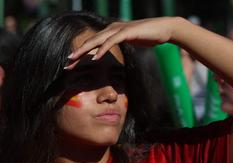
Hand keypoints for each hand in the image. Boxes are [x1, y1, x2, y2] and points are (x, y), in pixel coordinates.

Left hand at [67, 17, 186, 68]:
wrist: (166, 29)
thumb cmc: (149, 36)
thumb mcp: (131, 42)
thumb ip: (121, 45)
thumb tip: (114, 52)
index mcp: (111, 31)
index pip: (92, 43)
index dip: (80, 53)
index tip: (70, 64)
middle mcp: (112, 28)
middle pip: (90, 41)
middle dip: (77, 53)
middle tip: (66, 64)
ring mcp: (119, 29)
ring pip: (97, 40)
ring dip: (84, 50)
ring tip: (74, 59)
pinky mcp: (127, 32)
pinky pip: (111, 41)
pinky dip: (102, 49)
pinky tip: (95, 58)